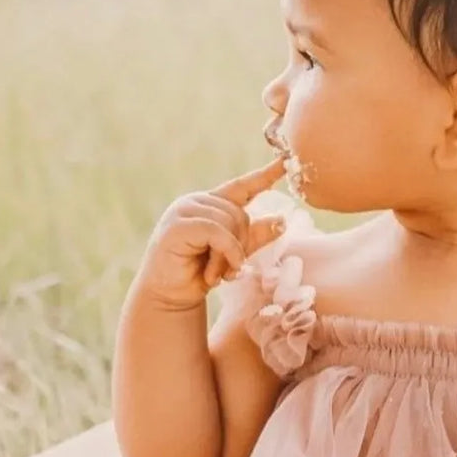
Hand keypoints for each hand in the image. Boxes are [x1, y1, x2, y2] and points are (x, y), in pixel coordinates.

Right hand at [136, 157, 287, 309]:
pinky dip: (225, 252)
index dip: (265, 175)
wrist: (170, 295)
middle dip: (240, 245)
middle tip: (229, 269)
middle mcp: (197, 202)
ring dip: (229, 255)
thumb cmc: (201, 272)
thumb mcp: (235, 253)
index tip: (286, 162)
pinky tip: (218, 273)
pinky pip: (217, 232)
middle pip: (238, 214)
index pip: (243, 186)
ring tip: (218, 274)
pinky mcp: (177, 225)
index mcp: (212, 204)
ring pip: (228, 224)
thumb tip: (282, 219)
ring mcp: (184, 211)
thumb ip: (256, 236)